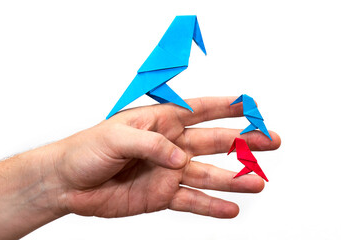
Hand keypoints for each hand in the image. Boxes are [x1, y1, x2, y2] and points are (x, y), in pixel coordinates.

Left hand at [55, 96, 279, 217]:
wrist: (70, 184)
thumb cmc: (87, 150)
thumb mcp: (116, 137)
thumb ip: (151, 145)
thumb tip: (179, 159)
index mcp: (160, 123)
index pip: (199, 110)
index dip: (226, 106)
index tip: (251, 105)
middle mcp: (170, 146)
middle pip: (214, 142)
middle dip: (243, 141)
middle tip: (270, 141)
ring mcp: (168, 172)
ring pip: (208, 174)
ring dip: (234, 178)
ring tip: (257, 182)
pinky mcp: (161, 195)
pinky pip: (191, 201)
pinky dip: (211, 206)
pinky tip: (231, 209)